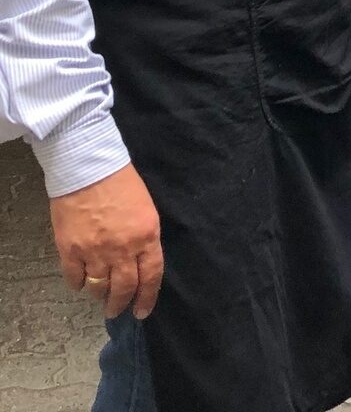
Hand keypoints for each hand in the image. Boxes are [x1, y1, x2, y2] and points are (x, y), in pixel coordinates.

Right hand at [50, 163, 162, 319]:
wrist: (89, 167)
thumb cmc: (121, 183)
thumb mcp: (145, 209)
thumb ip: (144, 238)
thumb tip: (139, 262)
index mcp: (146, 236)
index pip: (151, 276)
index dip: (147, 298)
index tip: (142, 312)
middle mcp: (123, 249)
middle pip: (123, 288)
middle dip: (120, 304)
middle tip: (116, 311)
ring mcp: (95, 252)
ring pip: (98, 287)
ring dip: (99, 295)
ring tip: (99, 296)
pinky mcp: (71, 251)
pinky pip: (75, 279)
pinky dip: (78, 284)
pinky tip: (80, 282)